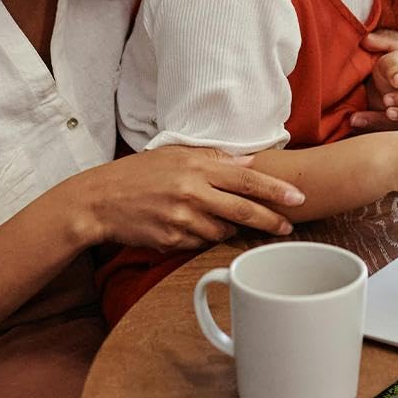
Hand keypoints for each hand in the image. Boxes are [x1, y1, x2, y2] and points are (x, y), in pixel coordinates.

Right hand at [76, 145, 305, 252]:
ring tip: (218, 218)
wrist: (99, 201)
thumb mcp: (176, 154)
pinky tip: (191, 226)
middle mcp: (192, 193)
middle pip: (243, 211)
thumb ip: (214, 158)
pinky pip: (200, 243)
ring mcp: (182, 219)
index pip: (247, 179)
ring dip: (230, 228)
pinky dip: (203, 237)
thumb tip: (249, 161)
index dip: (275, 191)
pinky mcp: (172, 240)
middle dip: (271, 220)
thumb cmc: (139, 174)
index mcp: (197, 168)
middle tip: (289, 227)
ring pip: (223, 231)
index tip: (298, 199)